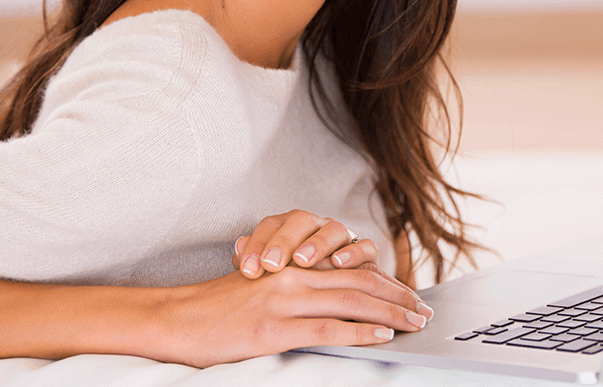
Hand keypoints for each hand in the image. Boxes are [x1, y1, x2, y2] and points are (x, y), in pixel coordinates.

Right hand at [168, 266, 433, 366]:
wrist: (178, 319)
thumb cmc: (220, 308)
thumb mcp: (264, 289)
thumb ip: (299, 291)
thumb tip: (337, 306)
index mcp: (294, 267)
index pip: (351, 270)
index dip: (385, 282)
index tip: (409, 295)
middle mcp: (294, 276)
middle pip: (359, 281)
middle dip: (397, 296)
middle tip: (423, 310)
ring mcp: (285, 300)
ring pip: (351, 300)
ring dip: (390, 312)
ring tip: (413, 322)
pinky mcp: (274, 327)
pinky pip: (327, 328)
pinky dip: (359, 331)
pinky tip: (381, 335)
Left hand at [232, 209, 380, 279]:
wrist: (334, 297)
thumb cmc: (292, 287)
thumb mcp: (269, 279)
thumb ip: (253, 263)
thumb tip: (237, 248)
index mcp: (289, 228)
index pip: (271, 225)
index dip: (258, 244)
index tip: (247, 270)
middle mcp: (316, 227)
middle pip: (300, 220)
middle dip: (284, 241)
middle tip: (271, 264)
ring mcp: (342, 238)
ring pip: (332, 229)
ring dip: (317, 243)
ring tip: (302, 261)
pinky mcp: (366, 253)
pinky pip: (365, 246)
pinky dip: (353, 253)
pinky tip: (339, 264)